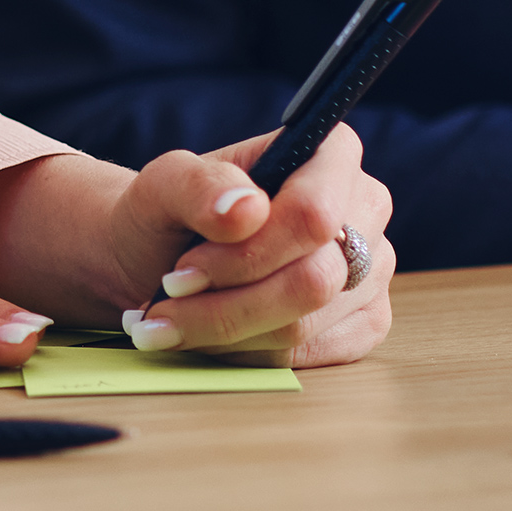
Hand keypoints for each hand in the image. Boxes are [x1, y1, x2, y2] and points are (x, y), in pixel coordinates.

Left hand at [0, 138, 396, 362]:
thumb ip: (198, 184)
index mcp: (331, 154)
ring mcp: (373, 271)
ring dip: (234, 331)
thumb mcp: (154, 188)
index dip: (250, 249)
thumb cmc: (147, 215)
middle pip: (319, 274)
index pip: (320, 209)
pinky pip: (326, 356)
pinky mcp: (360, 324)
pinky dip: (257, 355)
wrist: (138, 261)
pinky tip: (207, 342)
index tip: (180, 266)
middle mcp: (368, 208)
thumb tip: (246, 206)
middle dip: (230, 298)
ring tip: (170, 322)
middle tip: (158, 302)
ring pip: (319, 322)